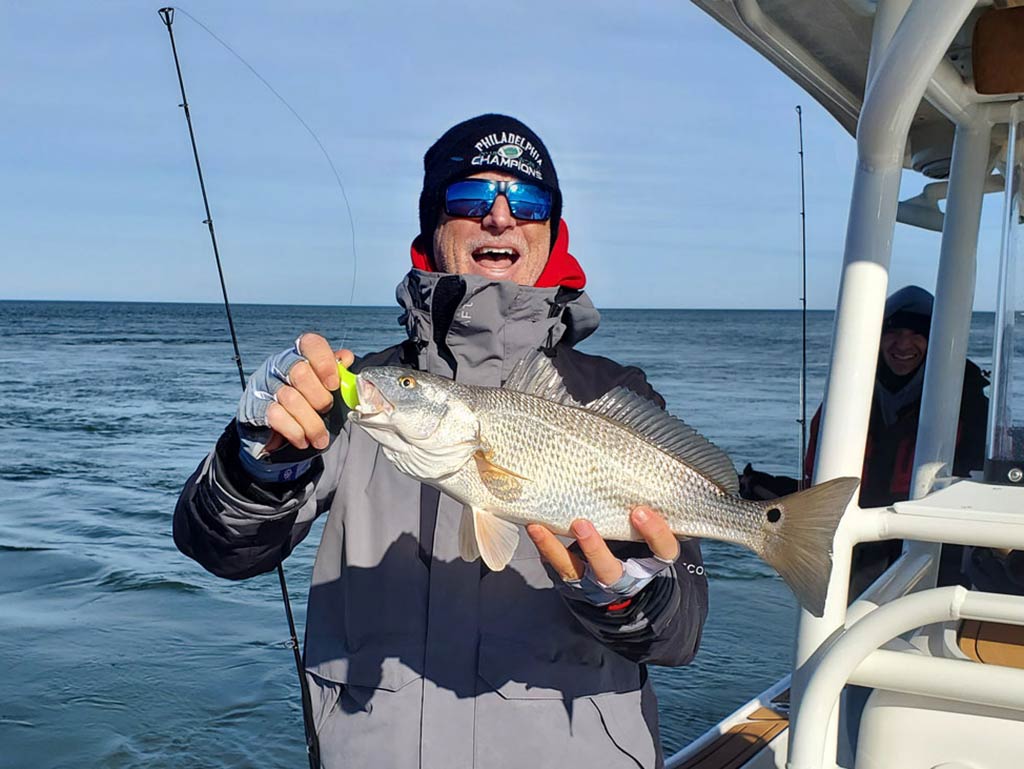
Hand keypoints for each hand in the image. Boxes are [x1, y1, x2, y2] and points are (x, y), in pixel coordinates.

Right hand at [263, 334, 353, 452]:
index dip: (324, 361)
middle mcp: (278, 365)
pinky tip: (302, 440)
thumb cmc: (303, 405)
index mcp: (298, 355)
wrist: (271, 435)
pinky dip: (295, 431)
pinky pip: (277, 416)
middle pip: (299, 371)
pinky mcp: (253, 407)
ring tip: (320, 438)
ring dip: (311, 423)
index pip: (310, 344)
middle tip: (326, 411)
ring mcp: (263, 385)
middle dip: (319, 397)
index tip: (334, 384)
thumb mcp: (322, 389)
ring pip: (290, 398)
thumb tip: (347, 359)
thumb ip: (336, 374)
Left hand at [526, 507, 679, 584]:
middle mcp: (621, 577)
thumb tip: (645, 469)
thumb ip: (645, 511)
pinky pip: (554, 565)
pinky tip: (533, 527)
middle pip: (609, 570)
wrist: (620, 583)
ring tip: (537, 526)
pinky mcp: (571, 579)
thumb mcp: (648, 532)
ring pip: (572, 570)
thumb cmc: (637, 545)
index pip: (661, 550)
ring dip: (553, 548)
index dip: (654, 533)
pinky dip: (543, 546)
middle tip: (580, 524)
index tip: (639, 511)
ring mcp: (592, 581)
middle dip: (594, 549)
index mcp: (650, 562)